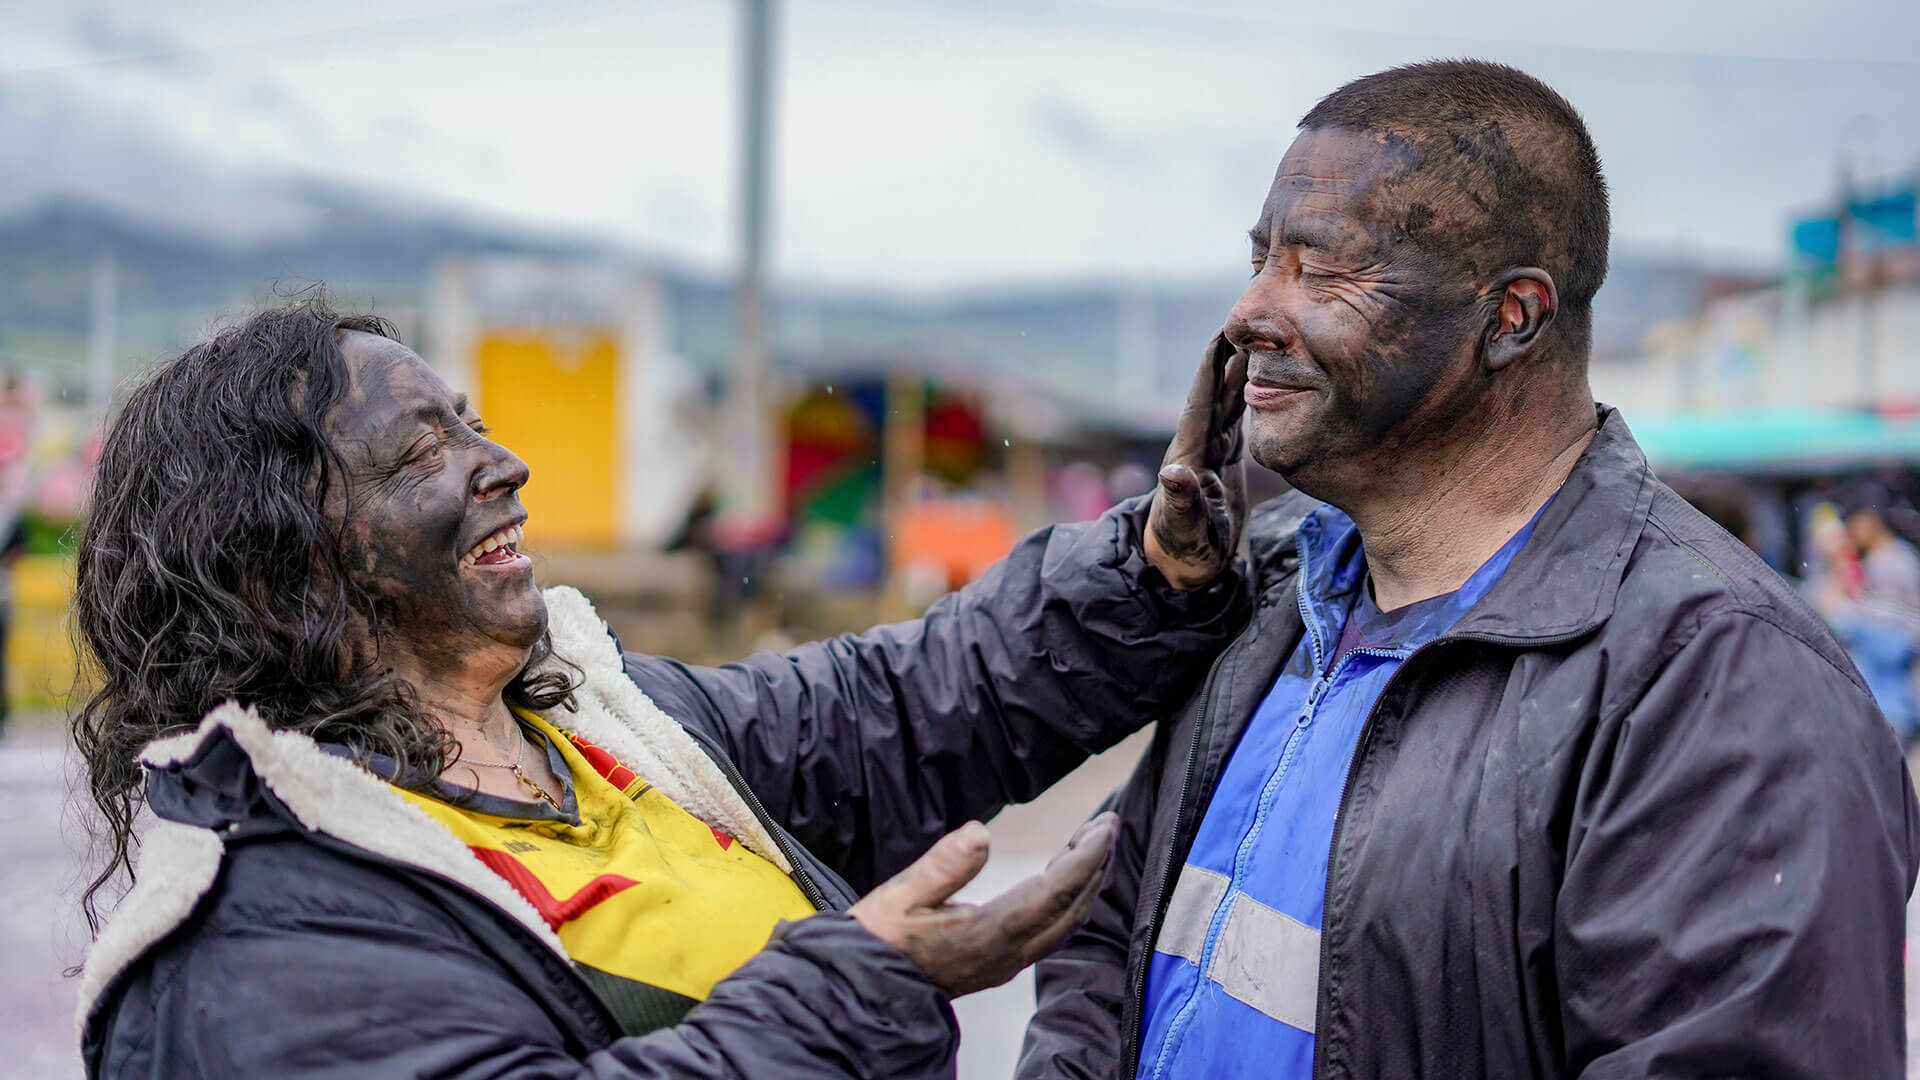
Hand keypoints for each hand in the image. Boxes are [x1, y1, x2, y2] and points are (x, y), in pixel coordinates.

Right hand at [849, 813, 1118, 996]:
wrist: (864, 989)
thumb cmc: (880, 940)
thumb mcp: (902, 896)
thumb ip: (943, 866)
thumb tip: (980, 834)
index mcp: (991, 933)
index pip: (1057, 891)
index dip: (1086, 857)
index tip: (1104, 827)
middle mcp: (1009, 952)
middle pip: (1072, 907)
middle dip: (1095, 865)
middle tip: (1106, 825)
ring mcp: (1007, 962)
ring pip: (1065, 922)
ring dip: (1085, 884)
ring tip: (1092, 846)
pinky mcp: (999, 963)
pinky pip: (1051, 931)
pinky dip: (1068, 901)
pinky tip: (1062, 882)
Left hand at [1145, 331, 1247, 589]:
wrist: (1181, 568)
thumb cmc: (1180, 551)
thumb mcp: (1182, 530)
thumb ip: (1179, 503)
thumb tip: (1172, 473)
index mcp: (1187, 456)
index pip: (1200, 405)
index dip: (1209, 371)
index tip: (1220, 336)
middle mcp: (1198, 448)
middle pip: (1217, 395)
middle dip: (1228, 360)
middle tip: (1247, 322)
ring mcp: (1211, 454)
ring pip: (1229, 406)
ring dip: (1241, 374)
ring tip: (1260, 343)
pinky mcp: (1224, 464)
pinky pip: (1239, 423)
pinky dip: (1249, 399)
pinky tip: (1262, 382)